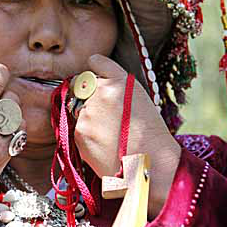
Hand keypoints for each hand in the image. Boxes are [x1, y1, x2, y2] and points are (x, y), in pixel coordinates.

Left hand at [74, 54, 180, 219]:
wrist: (150, 165)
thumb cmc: (150, 135)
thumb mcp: (139, 100)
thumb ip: (116, 89)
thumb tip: (94, 86)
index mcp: (120, 80)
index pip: (95, 61)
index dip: (94, 71)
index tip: (95, 79)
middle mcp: (102, 90)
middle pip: (80, 83)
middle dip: (86, 94)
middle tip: (103, 113)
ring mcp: (88, 110)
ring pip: (76, 106)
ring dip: (86, 115)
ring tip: (108, 133)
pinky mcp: (79, 130)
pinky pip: (76, 126)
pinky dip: (86, 134)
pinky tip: (104, 143)